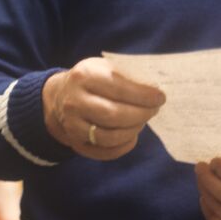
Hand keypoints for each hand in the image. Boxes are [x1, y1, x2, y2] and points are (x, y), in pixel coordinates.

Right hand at [43, 57, 165, 159]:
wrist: (60, 96)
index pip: (119, 88)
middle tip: (154, 110)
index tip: (160, 97)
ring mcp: (73, 125)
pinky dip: (124, 146)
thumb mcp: (105, 67)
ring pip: (110, 137)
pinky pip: (104, 152)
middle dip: (141, 114)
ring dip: (133, 130)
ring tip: (143, 120)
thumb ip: (127, 76)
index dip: (143, 95)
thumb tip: (156, 90)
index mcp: (84, 76)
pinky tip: (132, 136)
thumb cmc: (92, 80)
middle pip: (114, 115)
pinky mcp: (76, 143)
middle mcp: (74, 102)